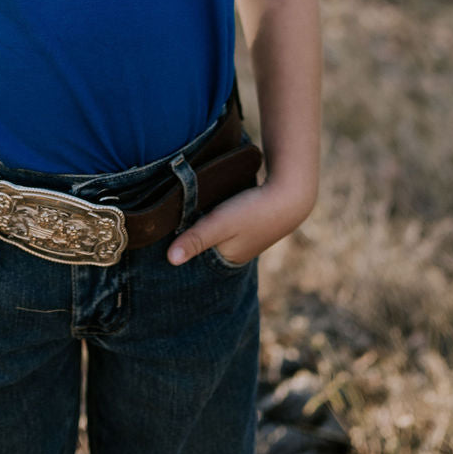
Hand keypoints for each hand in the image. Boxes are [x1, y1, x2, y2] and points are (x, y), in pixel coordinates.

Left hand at [167, 177, 315, 267]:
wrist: (291, 193)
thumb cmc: (253, 211)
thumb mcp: (220, 224)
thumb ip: (196, 239)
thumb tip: (170, 260)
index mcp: (227, 260)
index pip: (194, 257)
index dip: (179, 245)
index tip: (161, 232)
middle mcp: (235, 253)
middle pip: (203, 245)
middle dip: (189, 234)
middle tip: (169, 218)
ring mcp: (243, 238)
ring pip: (213, 233)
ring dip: (201, 223)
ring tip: (182, 210)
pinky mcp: (248, 222)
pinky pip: (223, 223)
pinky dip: (213, 216)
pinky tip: (205, 204)